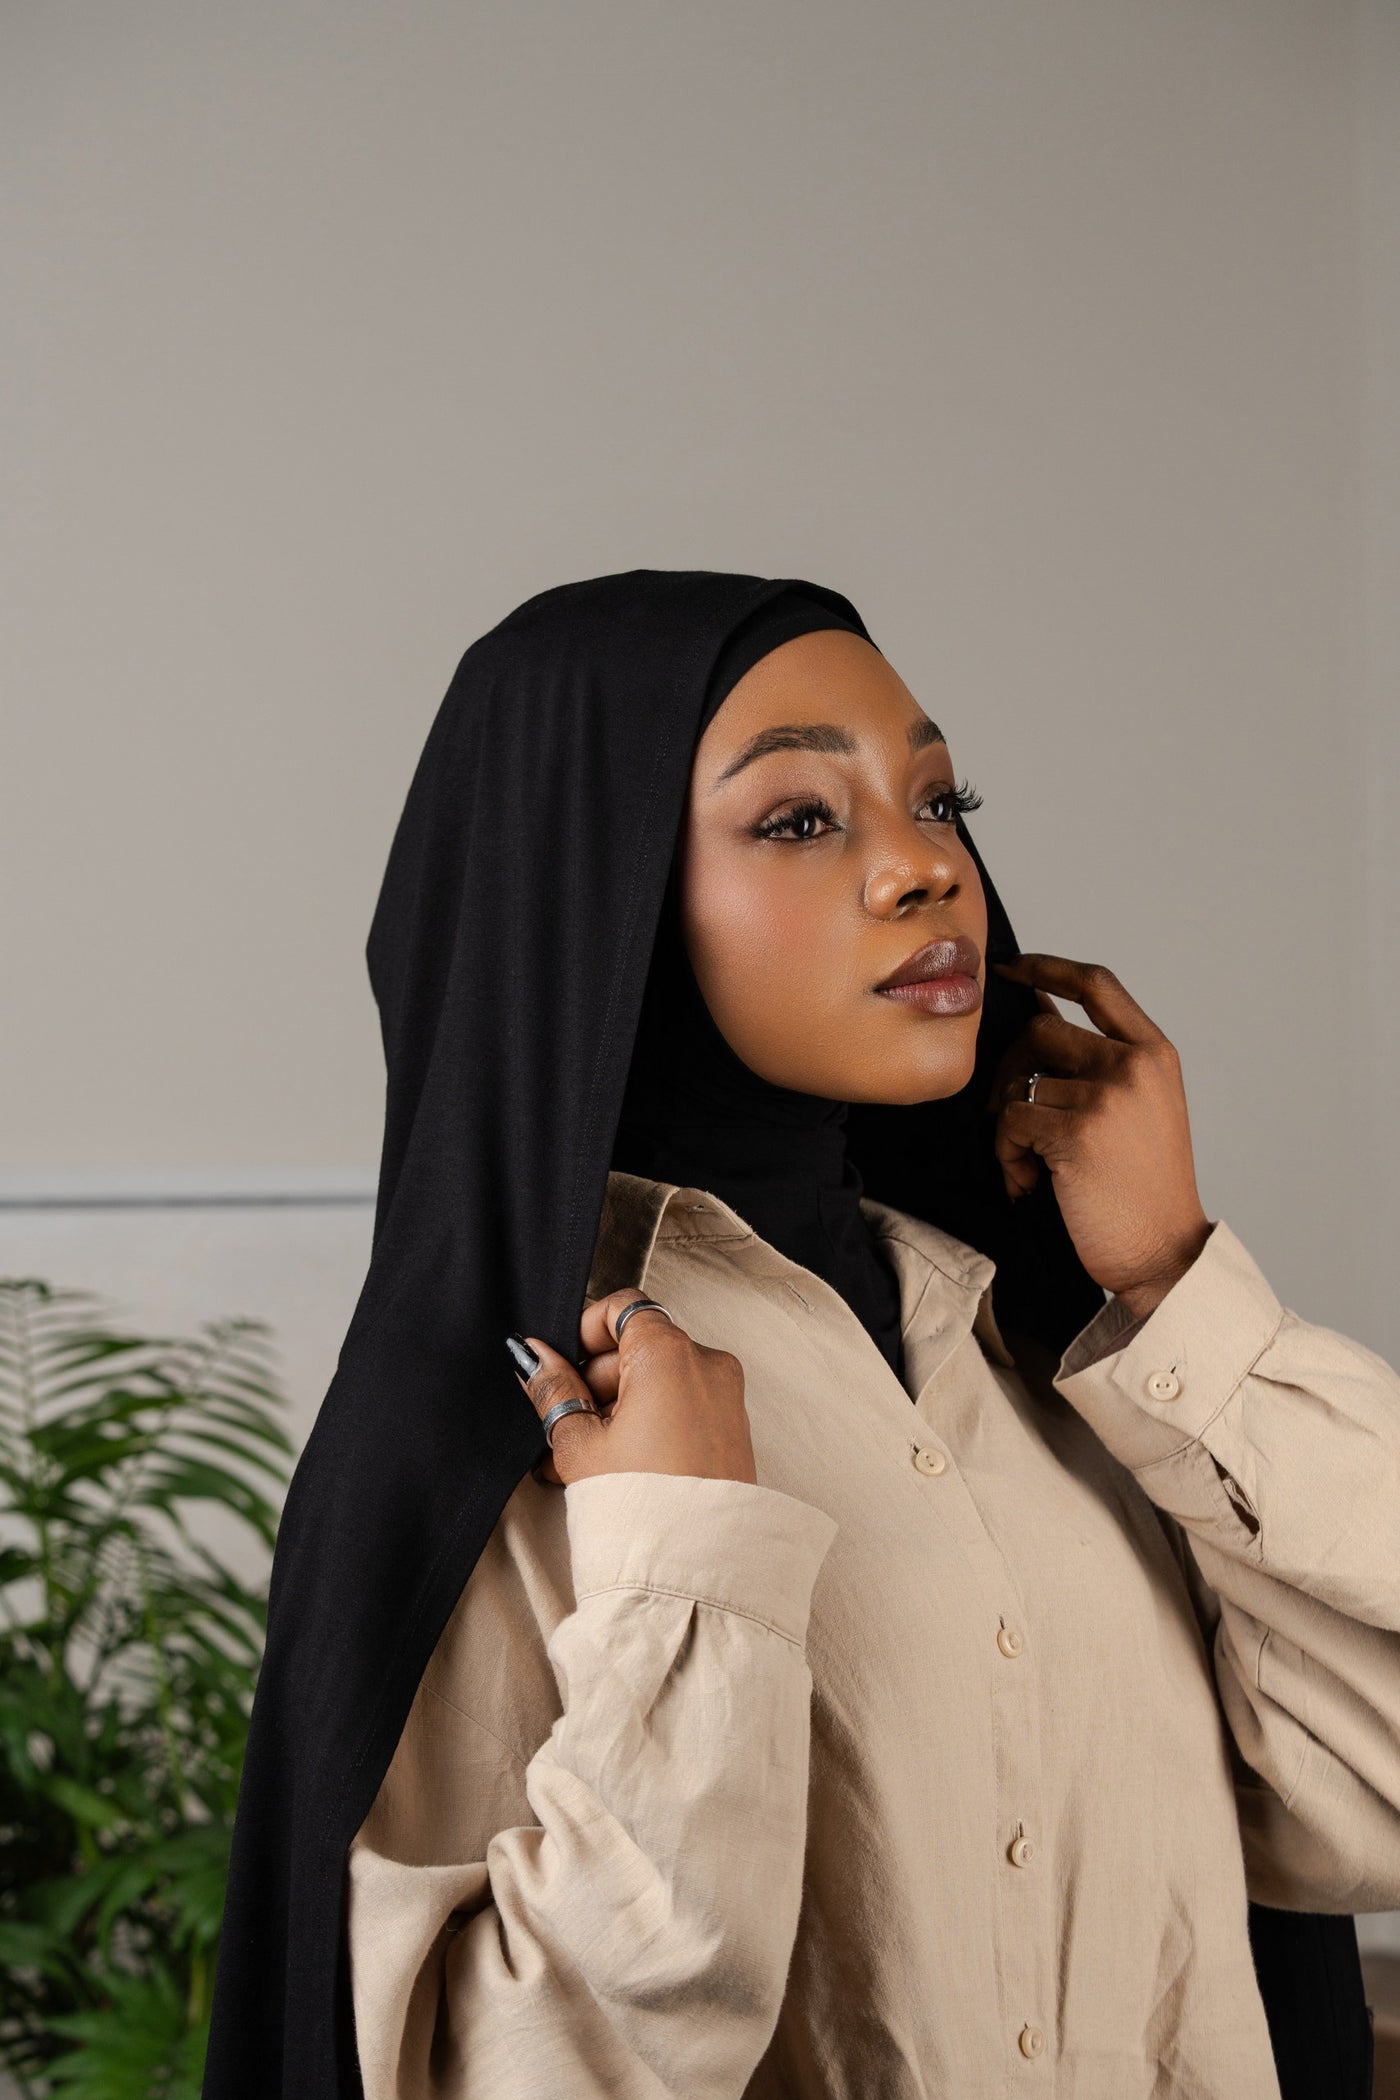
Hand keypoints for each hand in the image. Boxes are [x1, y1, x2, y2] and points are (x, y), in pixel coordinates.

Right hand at [509, 1289, 758, 1488]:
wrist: (694, 1570)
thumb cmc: (642, 1505)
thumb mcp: (579, 1443)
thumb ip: (553, 1389)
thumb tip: (533, 1356)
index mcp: (670, 1353)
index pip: (621, 1308)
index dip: (584, 1332)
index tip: (562, 1366)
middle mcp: (706, 1365)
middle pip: (639, 1346)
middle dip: (595, 1381)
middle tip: (563, 1424)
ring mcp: (724, 1399)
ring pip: (658, 1382)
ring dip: (616, 1409)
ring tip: (580, 1459)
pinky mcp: (731, 1431)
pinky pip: (680, 1409)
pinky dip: (646, 1425)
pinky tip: (612, 1467)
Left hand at [985, 953, 1212, 1316]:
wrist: (1164, 1254)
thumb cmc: (1144, 1190)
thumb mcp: (1140, 1109)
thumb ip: (1101, 1061)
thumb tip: (1038, 1012)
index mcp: (1155, 1054)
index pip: (1096, 983)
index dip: (1047, 967)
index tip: (1010, 968)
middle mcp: (1134, 1066)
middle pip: (1041, 1031)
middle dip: (1008, 1070)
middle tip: (1007, 1115)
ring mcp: (1107, 1097)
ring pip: (1018, 1084)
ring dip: (1008, 1129)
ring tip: (1031, 1167)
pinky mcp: (1076, 1133)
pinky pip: (1009, 1123)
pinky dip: (1007, 1157)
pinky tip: (1029, 1185)